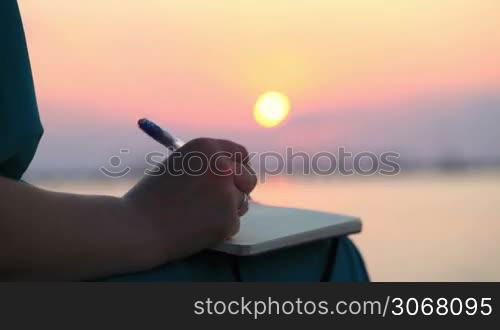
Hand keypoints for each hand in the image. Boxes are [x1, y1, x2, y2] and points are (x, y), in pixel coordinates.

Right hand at [123, 138, 256, 263]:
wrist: (136, 227)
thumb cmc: (150, 198)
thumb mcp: (178, 166)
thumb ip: (205, 166)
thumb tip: (232, 171)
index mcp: (206, 147)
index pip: (240, 154)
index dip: (238, 166)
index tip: (235, 176)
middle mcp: (222, 166)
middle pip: (249, 177)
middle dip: (240, 189)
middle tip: (223, 200)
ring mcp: (227, 193)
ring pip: (240, 203)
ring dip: (226, 210)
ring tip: (195, 215)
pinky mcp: (228, 219)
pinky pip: (233, 223)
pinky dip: (219, 228)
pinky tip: (195, 229)